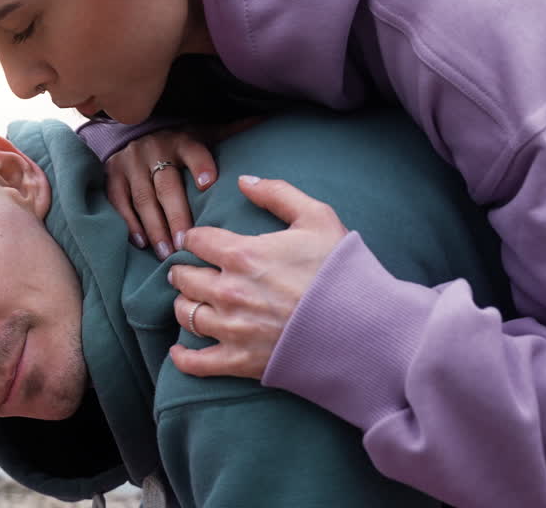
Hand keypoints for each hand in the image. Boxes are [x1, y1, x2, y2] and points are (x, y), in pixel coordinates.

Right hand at [105, 129, 217, 259]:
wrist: (134, 130)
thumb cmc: (178, 142)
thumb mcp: (202, 132)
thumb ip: (230, 132)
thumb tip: (263, 120)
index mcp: (181, 140)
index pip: (193, 151)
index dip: (200, 165)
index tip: (209, 184)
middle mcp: (154, 150)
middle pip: (166, 186)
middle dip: (176, 215)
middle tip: (185, 243)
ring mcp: (131, 163)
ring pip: (143, 199)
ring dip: (154, 227)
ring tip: (166, 252)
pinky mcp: (112, 175)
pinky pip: (118, 201)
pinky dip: (128, 223)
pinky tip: (140, 243)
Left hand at [168, 176, 347, 380]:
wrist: (366, 326)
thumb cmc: (342, 270)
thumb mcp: (317, 217)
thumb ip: (277, 193)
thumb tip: (244, 181)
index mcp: (243, 254)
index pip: (196, 241)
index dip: (194, 239)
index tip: (198, 242)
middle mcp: (229, 291)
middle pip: (184, 278)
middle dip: (185, 271)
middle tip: (190, 271)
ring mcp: (233, 329)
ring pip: (186, 314)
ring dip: (186, 305)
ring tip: (194, 301)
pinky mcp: (241, 361)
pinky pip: (197, 363)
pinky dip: (183, 358)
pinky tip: (179, 350)